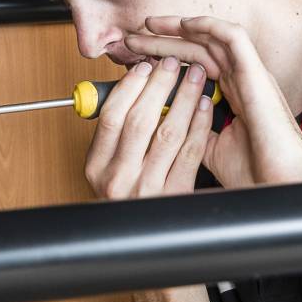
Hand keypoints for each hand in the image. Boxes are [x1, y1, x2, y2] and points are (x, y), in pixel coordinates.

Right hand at [84, 55, 215, 199]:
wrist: (143, 239)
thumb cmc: (128, 199)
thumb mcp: (108, 170)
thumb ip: (114, 137)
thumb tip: (133, 88)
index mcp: (97, 167)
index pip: (111, 117)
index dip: (129, 87)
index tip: (143, 67)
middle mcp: (119, 178)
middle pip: (140, 120)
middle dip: (159, 85)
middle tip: (173, 63)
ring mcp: (148, 188)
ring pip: (168, 132)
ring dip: (184, 98)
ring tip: (195, 76)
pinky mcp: (176, 194)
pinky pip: (190, 151)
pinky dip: (199, 123)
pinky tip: (204, 106)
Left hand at [124, 16, 301, 187]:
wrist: (282, 182)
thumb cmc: (257, 172)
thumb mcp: (211, 150)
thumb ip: (194, 133)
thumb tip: (169, 127)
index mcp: (233, 96)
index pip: (193, 67)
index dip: (166, 60)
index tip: (137, 62)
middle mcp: (241, 81)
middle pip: (197, 50)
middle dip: (163, 42)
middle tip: (132, 41)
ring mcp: (249, 75)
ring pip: (210, 38)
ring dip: (179, 29)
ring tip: (149, 25)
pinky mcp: (256, 73)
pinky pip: (233, 37)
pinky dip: (209, 26)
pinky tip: (184, 24)